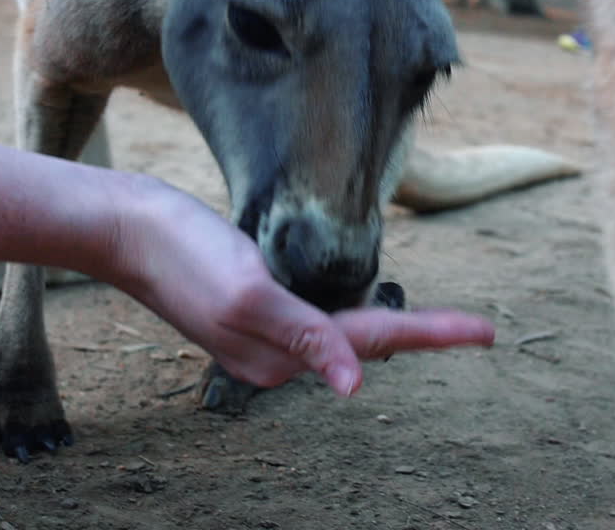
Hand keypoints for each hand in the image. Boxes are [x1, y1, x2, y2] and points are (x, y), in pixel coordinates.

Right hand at [102, 176, 494, 396]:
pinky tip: (365, 315)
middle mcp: (275, 355)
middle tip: (479, 331)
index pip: (375, 341)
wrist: (127, 227)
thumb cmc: (184, 252)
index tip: (486, 333)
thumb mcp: (249, 292)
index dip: (434, 334)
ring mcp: (261, 336)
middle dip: (423, 337)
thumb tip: (354, 386)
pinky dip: (350, 320)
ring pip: (342, 336)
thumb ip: (305, 338)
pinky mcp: (250, 311)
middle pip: (367, 343)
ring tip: (441, 329)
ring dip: (391, 332)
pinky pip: (315, 323)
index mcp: (280, 355)